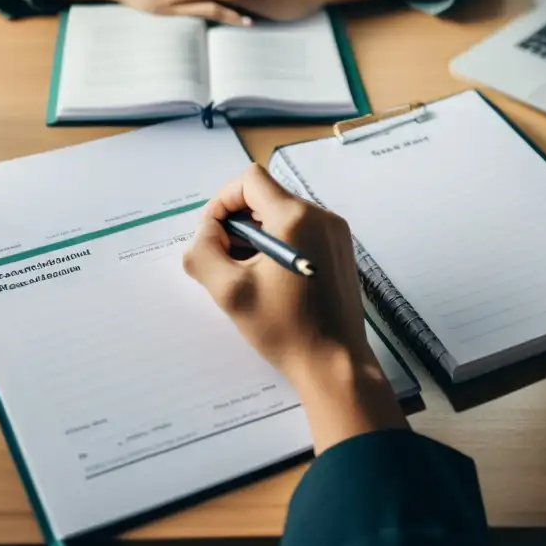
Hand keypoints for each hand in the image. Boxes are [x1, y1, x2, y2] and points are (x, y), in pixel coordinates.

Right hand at [182, 164, 407, 452]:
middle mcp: (321, 216)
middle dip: (238, 223)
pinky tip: (269, 281)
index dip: (223, 201)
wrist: (335, 364)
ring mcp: (335, 232)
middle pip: (265, 196)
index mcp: (295, 218)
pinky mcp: (341, 250)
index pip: (249, 180)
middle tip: (225, 261)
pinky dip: (278, 245)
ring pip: (282, 214)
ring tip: (246, 275)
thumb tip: (206, 233)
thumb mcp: (229, 292)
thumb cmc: (285, 329)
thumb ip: (203, 253)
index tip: (213, 235)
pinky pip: (301, 231)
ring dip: (256, 236)